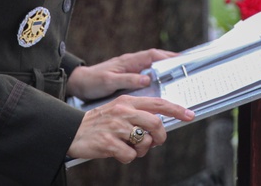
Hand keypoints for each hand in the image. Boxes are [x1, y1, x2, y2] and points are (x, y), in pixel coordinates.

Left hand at [66, 48, 174, 100]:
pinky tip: (161, 85)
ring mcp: (130, 69)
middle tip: (186, 67)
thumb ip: (128, 79)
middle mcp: (131, 63)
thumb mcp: (110, 82)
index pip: (152, 55)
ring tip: (179, 76)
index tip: (181, 59)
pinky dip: (156, 76)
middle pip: (156, 59)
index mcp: (129, 62)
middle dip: (171, 61)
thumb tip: (147, 79)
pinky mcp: (127, 77)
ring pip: (152, 66)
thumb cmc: (93, 82)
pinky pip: (146, 74)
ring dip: (165, 68)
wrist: (79, 84)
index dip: (168, 57)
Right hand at [66, 94, 193, 162]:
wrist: (72, 130)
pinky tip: (117, 152)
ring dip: (141, 150)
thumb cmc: (99, 123)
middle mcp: (123, 112)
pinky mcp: (108, 142)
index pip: (158, 103)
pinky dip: (127, 158)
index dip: (176, 109)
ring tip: (130, 147)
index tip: (189, 115)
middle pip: (156, 124)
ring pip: (145, 142)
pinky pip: (130, 155)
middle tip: (155, 142)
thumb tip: (159, 127)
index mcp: (127, 101)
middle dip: (160, 137)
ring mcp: (116, 127)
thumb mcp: (118, 110)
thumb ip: (138, 114)